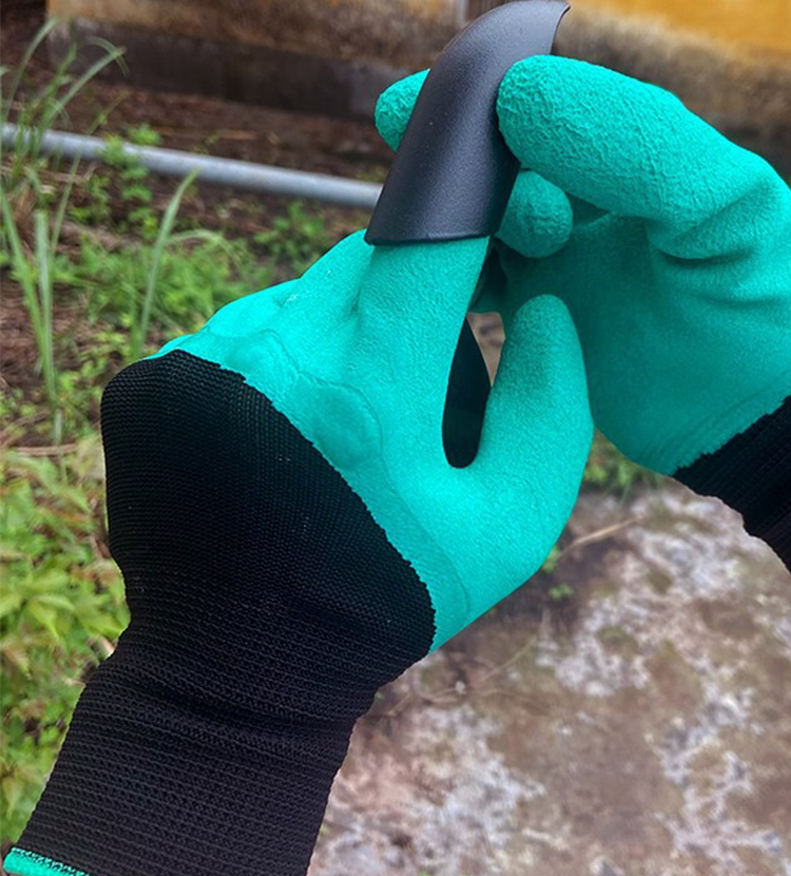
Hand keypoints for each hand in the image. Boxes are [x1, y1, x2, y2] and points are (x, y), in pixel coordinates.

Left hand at [6, 233, 591, 875]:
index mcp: (367, 393)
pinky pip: (249, 331)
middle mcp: (272, 356)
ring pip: (306, 295)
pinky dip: (286, 361)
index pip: (428, 241)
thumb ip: (551, 407)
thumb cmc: (393, 594)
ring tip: (351, 430)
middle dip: (413, 297)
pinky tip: (290, 438)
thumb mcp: (512, 524)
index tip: (492, 216)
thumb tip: (542, 308)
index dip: (470, 212)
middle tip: (422, 383)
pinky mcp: (154, 380)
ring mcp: (201, 363)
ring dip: (346, 335)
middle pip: (367, 262)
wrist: (246, 664)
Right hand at [376, 57, 790, 609]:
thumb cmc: (762, 307)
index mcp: (635, 146)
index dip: (483, 100)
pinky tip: (429, 287)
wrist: (759, 419)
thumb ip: (640, 144)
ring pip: (476, 220)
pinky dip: (449, 279)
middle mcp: (589, 193)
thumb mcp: (725, 209)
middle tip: (438, 194)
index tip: (428, 111)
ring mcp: (556, 256)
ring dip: (450, 227)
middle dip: (460, 169)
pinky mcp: (534, 316)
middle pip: (497, 157)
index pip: (545, 97)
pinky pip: (475, 283)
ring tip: (437, 246)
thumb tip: (521, 96)